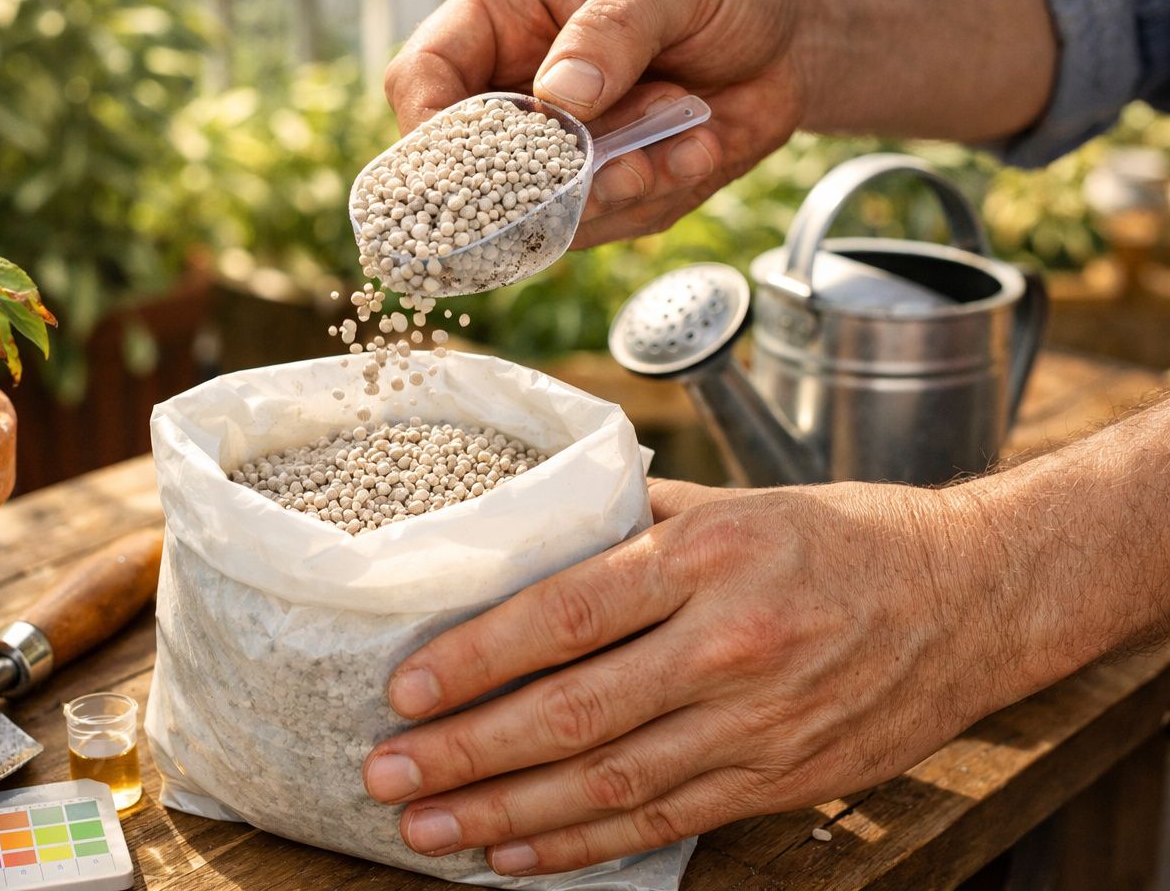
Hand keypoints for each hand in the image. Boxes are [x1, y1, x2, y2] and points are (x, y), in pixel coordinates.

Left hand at [362, 479, 1033, 875]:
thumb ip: (629, 524)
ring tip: (429, 830)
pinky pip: (663, 822)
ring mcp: (756, 724)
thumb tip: (527, 538)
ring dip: (507, 815)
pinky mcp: (778, 779)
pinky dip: (583, 847)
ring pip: (609, 784)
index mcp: (706, 559)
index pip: (565, 614)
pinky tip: (518, 858)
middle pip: (572, 713)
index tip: (406, 689)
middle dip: (468, 752)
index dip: (478, 658)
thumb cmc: (839, 537)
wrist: (970, 596)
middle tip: (387, 773)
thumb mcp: (733, 504)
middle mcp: (727, 646)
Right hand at [383, 0, 809, 247]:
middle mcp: (516, 87)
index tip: (477, 159)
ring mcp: (557, 147)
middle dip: (540, 181)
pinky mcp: (603, 189)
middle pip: (469, 168)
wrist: (792, 31)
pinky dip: (657, 196)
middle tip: (613, 165)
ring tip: (678, 143)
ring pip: (539, 211)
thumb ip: (613, 27)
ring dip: (614, 190)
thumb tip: (558, 93)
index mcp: (502, 15)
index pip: (422, 77)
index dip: (431, 127)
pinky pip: (606, 223)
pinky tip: (698, 148)